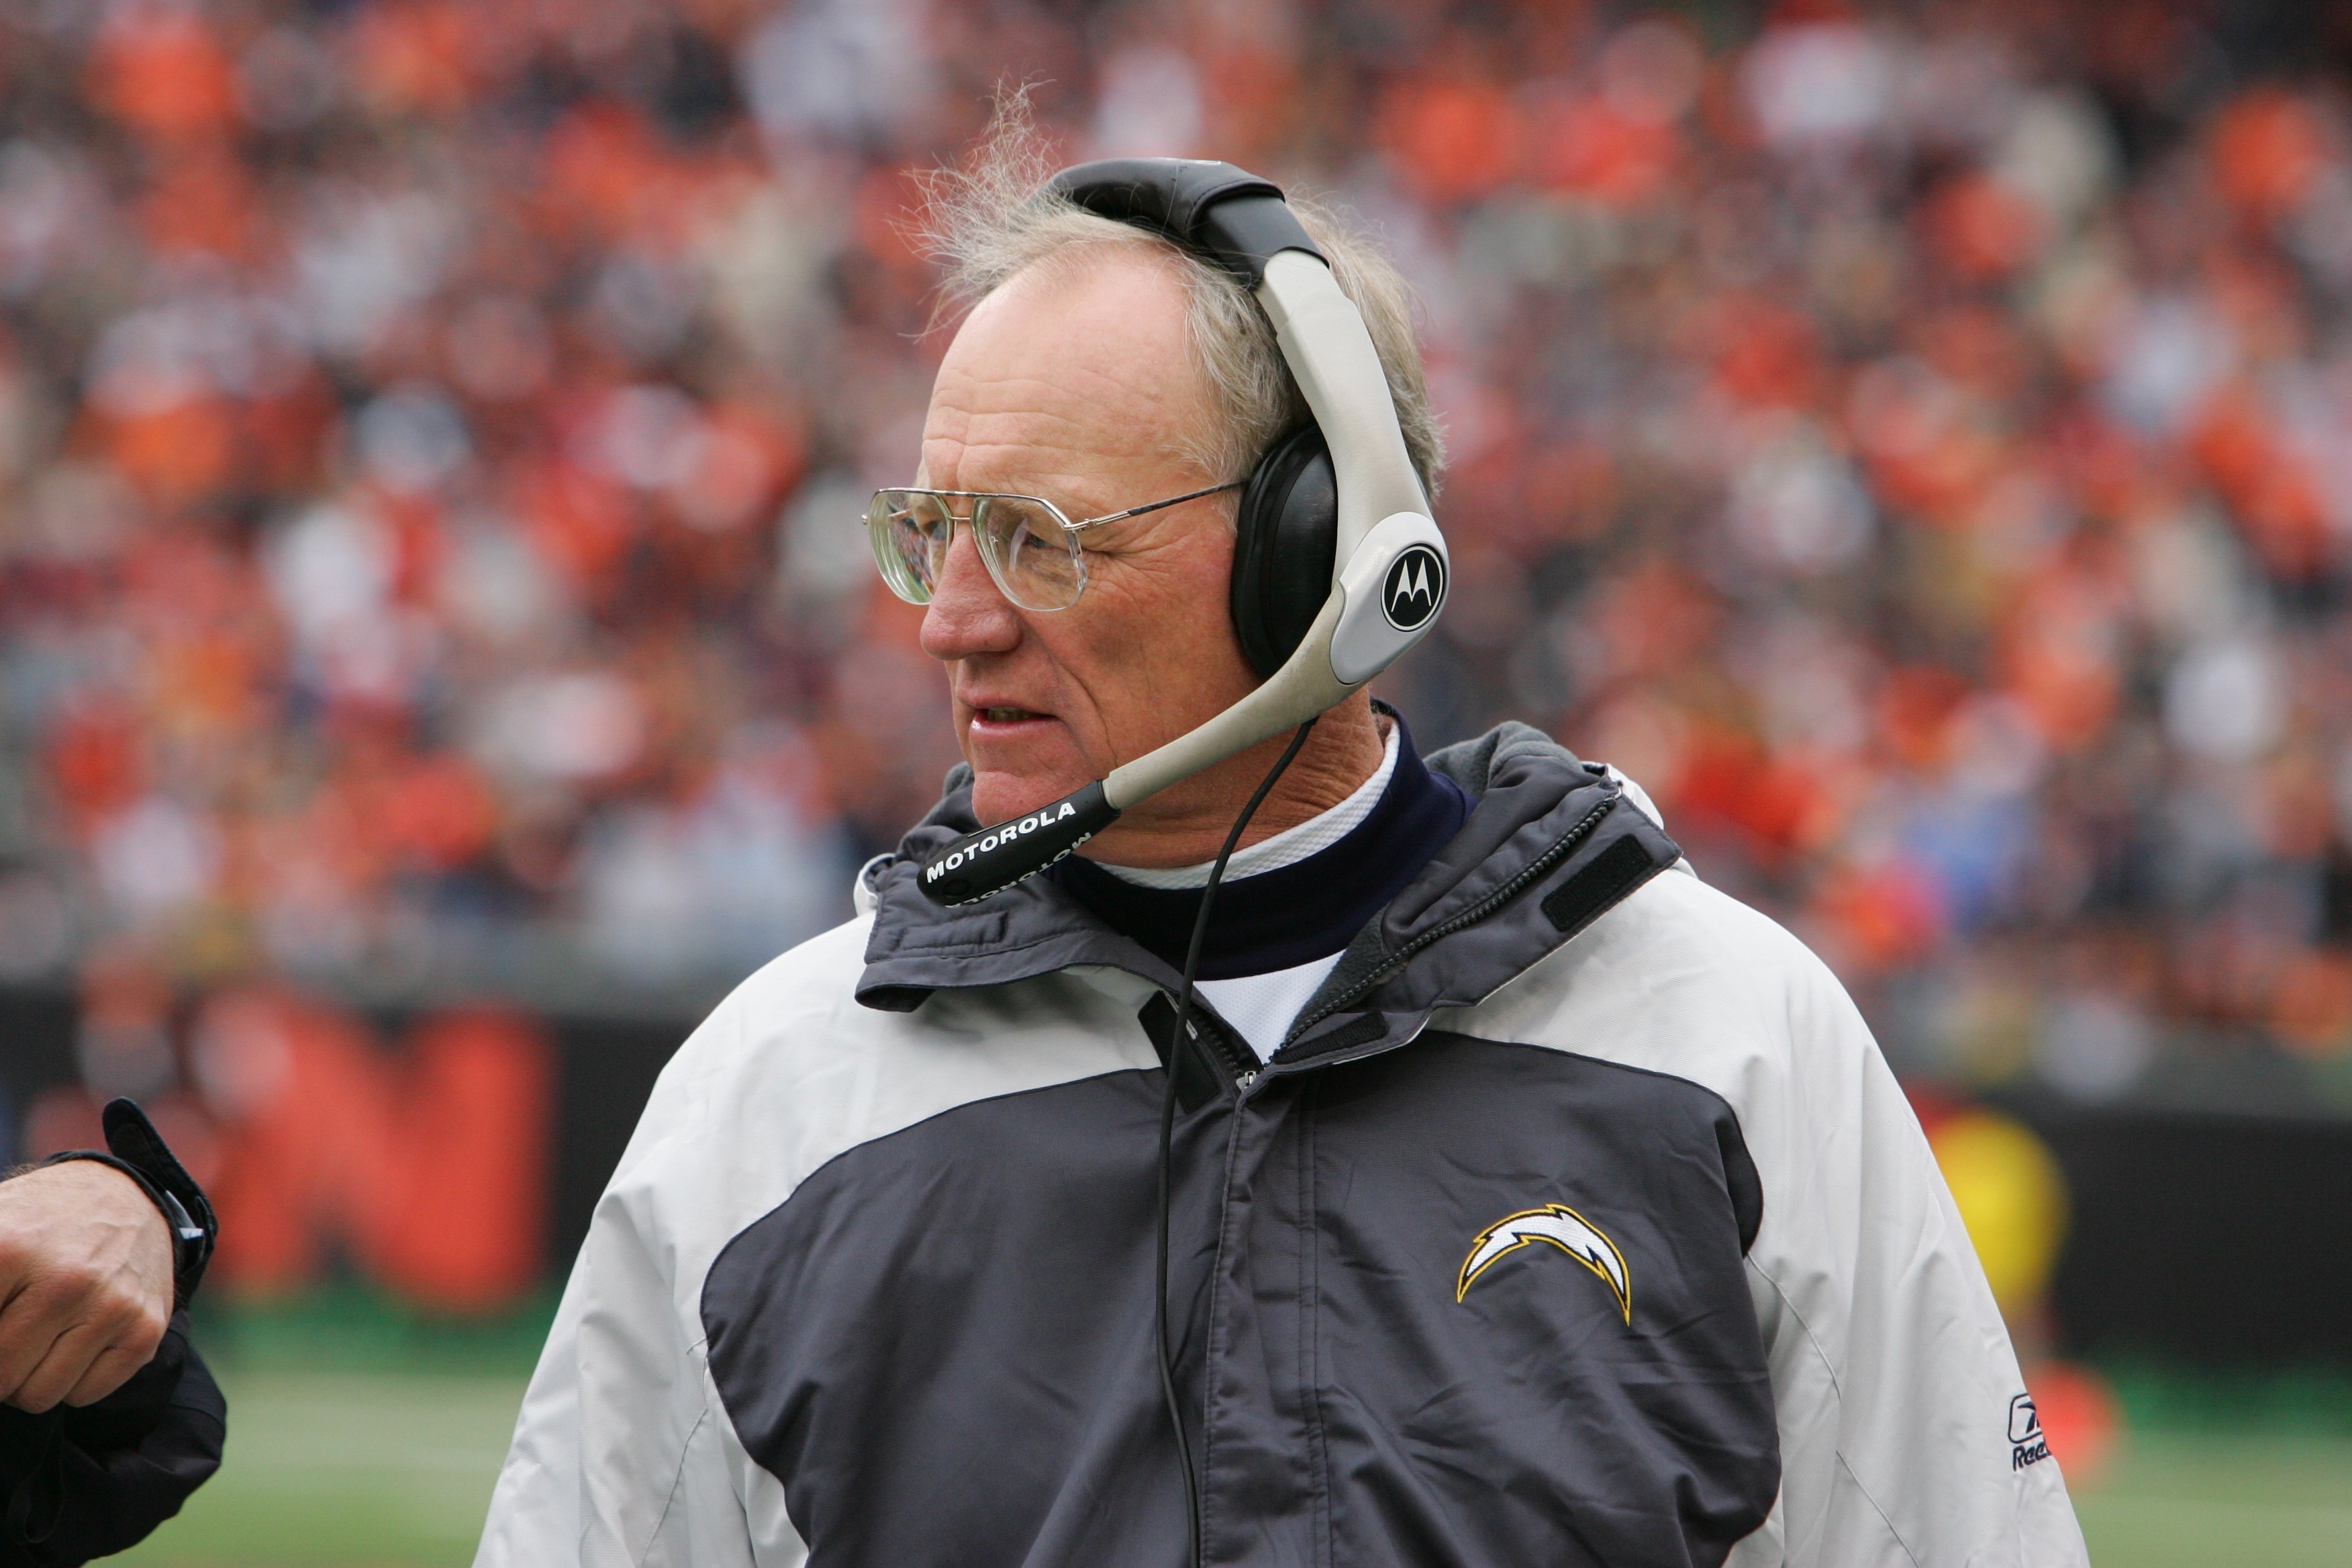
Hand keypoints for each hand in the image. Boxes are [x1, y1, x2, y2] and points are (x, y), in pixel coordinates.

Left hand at [0, 1162, 173, 1411]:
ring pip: (40, 1395)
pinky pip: (85, 1395)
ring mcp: (111, 1305)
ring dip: (29, 1378)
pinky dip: (72, 1379)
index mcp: (9, 1248)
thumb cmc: (33, 1224)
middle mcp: (66, 1279)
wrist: (124, 1197)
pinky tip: (76, 1338)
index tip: (1, 1317)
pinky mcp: (145, 1329)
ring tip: (38, 1336)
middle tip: (8, 1330)